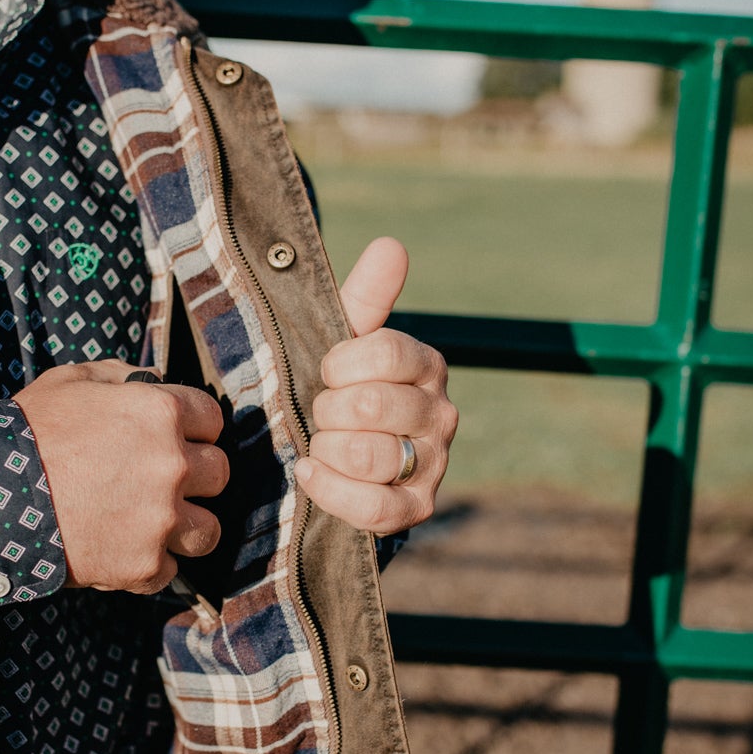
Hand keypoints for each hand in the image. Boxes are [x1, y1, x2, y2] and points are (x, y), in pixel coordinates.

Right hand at [15, 363, 227, 593]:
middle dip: (193, 476)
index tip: (176, 439)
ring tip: (155, 524)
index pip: (212, 420)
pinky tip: (119, 549)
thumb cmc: (28, 432)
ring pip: (208, 530)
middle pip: (218, 474)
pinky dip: (147, 564)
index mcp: (161, 413)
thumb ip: (123, 375)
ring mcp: (161, 519)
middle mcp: (173, 465)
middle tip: (159, 481)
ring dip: (186, 527)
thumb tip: (154, 380)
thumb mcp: (71, 381)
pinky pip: (167, 569)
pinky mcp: (144, 564)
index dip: (193, 428)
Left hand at [294, 236, 456, 533]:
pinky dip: (331, 491)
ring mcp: (434, 463)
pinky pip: (375, 507)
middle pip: (371, 406)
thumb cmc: (341, 388)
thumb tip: (391, 245)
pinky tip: (310, 472)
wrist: (340, 455)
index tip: (325, 372)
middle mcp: (442, 413)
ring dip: (328, 450)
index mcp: (427, 365)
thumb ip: (366, 296)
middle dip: (327, 411)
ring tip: (321, 444)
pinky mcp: (418, 508)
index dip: (340, 364)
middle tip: (321, 413)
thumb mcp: (345, 340)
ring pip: (371, 456)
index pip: (386, 353)